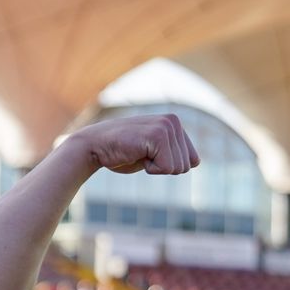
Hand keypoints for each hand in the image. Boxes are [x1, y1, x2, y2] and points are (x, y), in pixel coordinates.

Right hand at [65, 113, 197, 174]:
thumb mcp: (154, 152)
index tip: (150, 155)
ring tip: (138, 152)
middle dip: (163, 167)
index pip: (192, 161)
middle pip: (186, 166)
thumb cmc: (122, 152)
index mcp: (175, 123)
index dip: (170, 166)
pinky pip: (167, 168)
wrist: (94, 147)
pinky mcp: (158, 135)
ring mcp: (166, 126)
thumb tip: (196, 162)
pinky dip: (151, 169)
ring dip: (156, 167)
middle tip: (142, 154)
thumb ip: (173, 152)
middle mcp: (174, 121)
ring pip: (178, 168)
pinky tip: (137, 154)